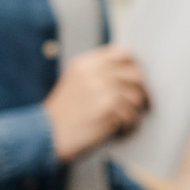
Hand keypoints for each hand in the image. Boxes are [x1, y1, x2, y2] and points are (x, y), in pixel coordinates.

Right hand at [43, 45, 148, 162]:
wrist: (44, 136)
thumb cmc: (64, 114)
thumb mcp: (77, 83)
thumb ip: (101, 74)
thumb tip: (135, 74)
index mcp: (86, 63)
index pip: (124, 53)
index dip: (136, 66)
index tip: (138, 81)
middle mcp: (95, 73)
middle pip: (137, 75)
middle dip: (144, 91)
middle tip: (145, 104)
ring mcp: (102, 90)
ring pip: (137, 97)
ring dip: (136, 112)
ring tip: (127, 121)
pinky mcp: (108, 110)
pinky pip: (133, 116)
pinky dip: (131, 126)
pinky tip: (122, 131)